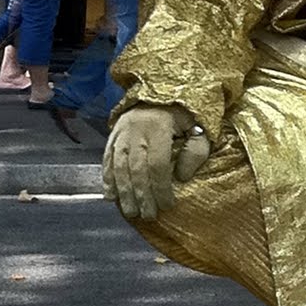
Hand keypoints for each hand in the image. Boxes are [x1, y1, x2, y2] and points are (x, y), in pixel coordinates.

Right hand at [101, 103, 211, 221]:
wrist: (159, 90)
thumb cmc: (183, 114)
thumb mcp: (198, 126)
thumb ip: (196, 151)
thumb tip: (182, 177)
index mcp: (159, 126)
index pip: (157, 163)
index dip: (161, 187)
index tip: (168, 205)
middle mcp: (136, 129)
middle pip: (137, 169)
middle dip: (142, 195)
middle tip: (148, 215)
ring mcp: (121, 132)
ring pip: (119, 166)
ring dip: (124, 192)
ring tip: (131, 212)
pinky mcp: (112, 134)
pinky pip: (107, 159)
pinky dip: (107, 179)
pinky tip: (110, 196)